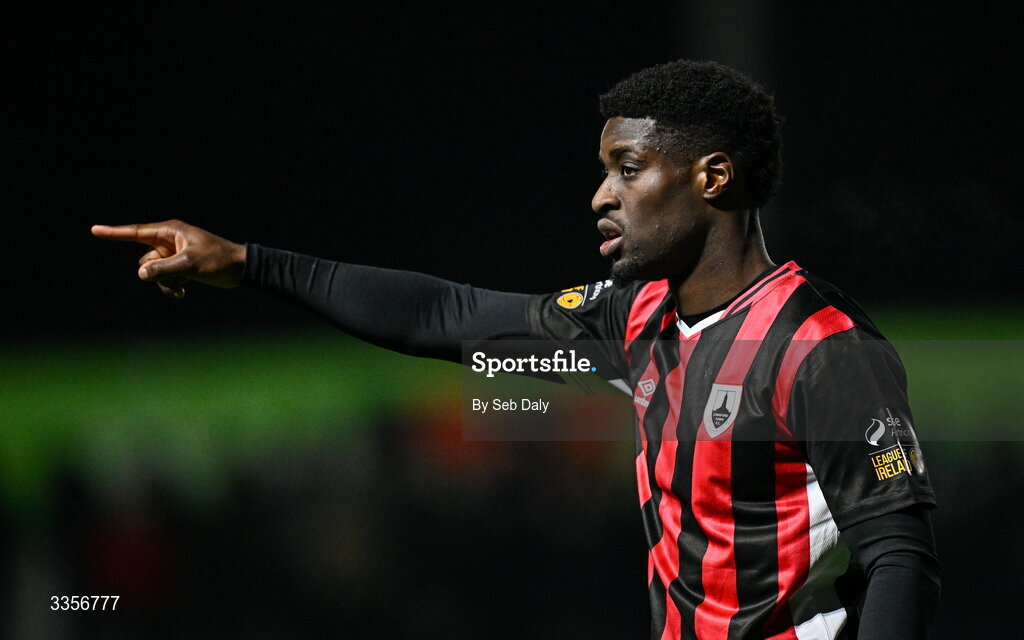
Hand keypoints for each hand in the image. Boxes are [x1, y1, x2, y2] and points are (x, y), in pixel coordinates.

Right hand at [91, 220, 246, 298]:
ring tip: (182, 286)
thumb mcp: (190, 264)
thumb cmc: (218, 260)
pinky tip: (183, 292)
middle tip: (176, 275)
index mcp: (170, 231)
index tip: (94, 230)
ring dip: (164, 282)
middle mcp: (168, 241)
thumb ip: (164, 269)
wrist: (240, 269)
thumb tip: (141, 274)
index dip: (114, 233)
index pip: (136, 232)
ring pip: (154, 272)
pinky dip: (171, 286)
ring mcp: (173, 255)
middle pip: (145, 260)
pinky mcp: (179, 267)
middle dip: (155, 272)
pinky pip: (164, 279)